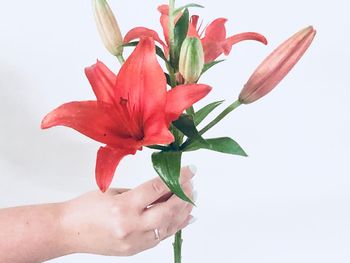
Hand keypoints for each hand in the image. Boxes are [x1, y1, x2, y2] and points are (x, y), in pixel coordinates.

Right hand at [61, 166, 195, 255]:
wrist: (67, 231)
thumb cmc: (85, 207)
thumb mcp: (115, 193)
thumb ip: (141, 194)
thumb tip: (165, 191)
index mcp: (123, 207)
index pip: (157, 188)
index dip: (177, 178)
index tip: (189, 171)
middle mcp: (131, 226)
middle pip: (168, 210)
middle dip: (184, 195)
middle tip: (191, 184)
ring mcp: (134, 241)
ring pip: (169, 226)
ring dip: (183, 211)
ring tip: (191, 198)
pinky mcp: (135, 250)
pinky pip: (161, 237)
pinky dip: (175, 226)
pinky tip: (185, 217)